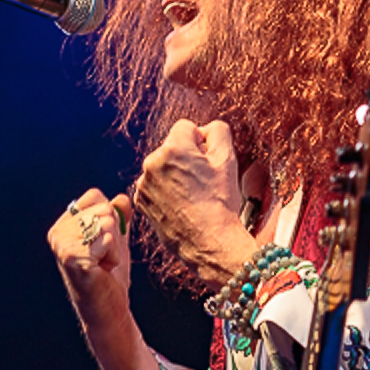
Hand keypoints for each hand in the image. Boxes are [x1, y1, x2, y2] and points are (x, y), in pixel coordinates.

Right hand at [48, 189, 133, 325]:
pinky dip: (113, 256)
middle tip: (104, 258)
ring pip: (107, 222)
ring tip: (103, 265)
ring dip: (114, 247)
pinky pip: (108, 240)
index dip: (110, 216)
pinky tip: (102, 271)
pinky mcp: (72, 257)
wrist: (108, 311)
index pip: (94, 195)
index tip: (103, 243)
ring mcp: (62, 244)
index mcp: (64, 224)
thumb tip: (122, 197)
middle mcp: (58, 232)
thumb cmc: (111, 278)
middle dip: (114, 234)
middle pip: (104, 208)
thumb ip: (119, 217)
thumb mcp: (117, 240)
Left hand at [135, 121, 256, 286]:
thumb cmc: (220, 203)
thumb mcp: (228, 160)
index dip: (201, 143)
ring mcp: (144, 184)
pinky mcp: (141, 201)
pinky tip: (181, 205)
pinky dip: (166, 192)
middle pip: (172, 147)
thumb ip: (218, 131)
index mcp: (173, 149)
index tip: (207, 163)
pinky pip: (155, 186)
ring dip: (174, 175)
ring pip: (162, 167)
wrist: (209, 242)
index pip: (186, 127)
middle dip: (186, 159)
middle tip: (202, 182)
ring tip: (192, 196)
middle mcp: (152, 163)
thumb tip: (204, 130)